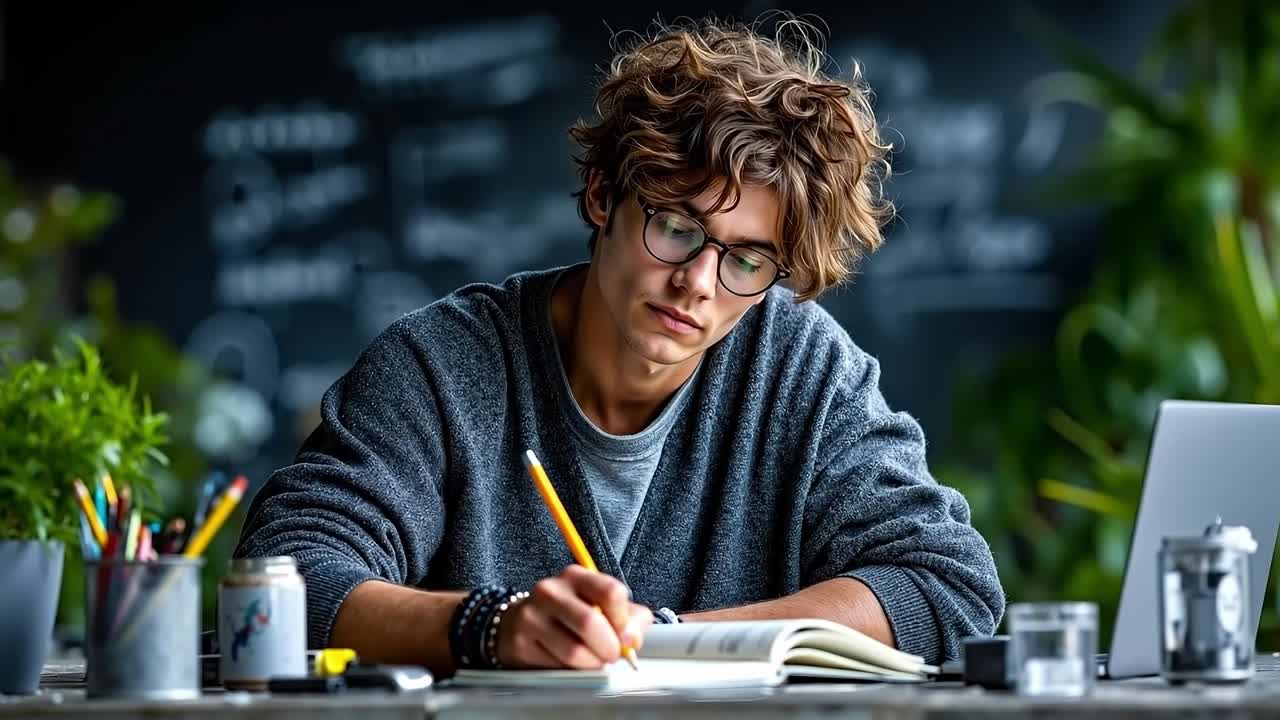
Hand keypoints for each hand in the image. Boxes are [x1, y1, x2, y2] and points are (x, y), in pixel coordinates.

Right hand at [495, 564, 653, 668]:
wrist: (519, 623)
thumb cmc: (570, 614)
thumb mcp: (599, 604)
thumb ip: (628, 617)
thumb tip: (633, 638)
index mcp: (576, 576)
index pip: (611, 592)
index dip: (624, 621)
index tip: (626, 636)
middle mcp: (550, 591)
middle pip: (590, 623)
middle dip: (609, 648)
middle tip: (611, 656)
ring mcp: (531, 616)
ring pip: (574, 652)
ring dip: (591, 664)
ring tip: (592, 661)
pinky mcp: (519, 643)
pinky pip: (555, 667)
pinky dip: (570, 672)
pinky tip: (568, 663)